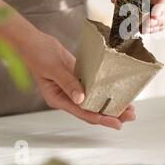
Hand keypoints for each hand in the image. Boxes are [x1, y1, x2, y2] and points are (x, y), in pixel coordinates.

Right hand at [21, 31, 135, 128]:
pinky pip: (93, 86)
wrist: (33, 41)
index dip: (101, 119)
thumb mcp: (53, 69)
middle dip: (112, 113)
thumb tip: (82, 99)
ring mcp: (73, 87)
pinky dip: (104, 88)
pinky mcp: (78, 77)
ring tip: (129, 104)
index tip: (117, 123)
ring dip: (110, 102)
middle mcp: (67, 96)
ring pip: (95, 98)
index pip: (83, 113)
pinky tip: (116, 89)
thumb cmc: (37, 55)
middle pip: (92, 109)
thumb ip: (68, 83)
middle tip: (131, 115)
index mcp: (58, 99)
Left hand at [111, 0, 164, 32]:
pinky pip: (158, 21)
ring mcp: (164, 0)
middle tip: (147, 25)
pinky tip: (140, 29)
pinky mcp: (156, 7)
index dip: (163, 5)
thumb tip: (116, 0)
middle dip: (164, 20)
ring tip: (141, 29)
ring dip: (157, 27)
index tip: (154, 16)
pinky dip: (150, 27)